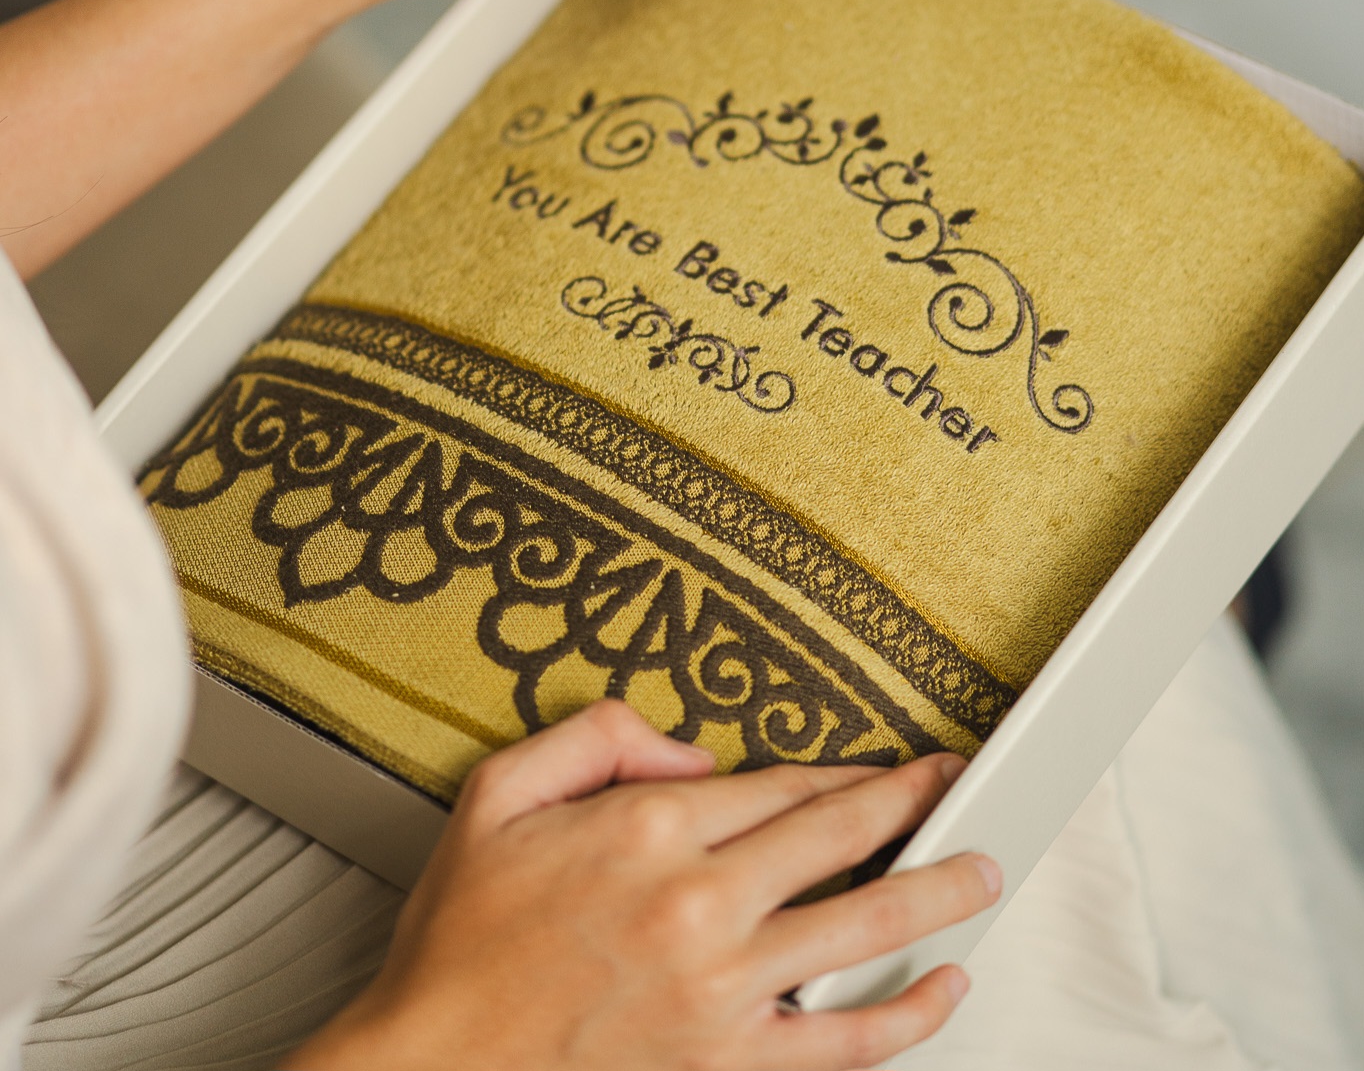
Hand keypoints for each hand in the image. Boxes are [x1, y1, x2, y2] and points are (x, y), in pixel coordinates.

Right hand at [284, 701, 998, 1070]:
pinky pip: (845, 1041)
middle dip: (914, 805)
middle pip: (841, 838)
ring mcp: (723, 991)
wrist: (427, 1070)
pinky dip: (909, 1014)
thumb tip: (689, 753)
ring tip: (981, 871)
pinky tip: (943, 987)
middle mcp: (700, 902)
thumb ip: (598, 739)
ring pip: (864, 928)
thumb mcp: (500, 793)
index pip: (784, 784)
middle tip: (953, 787)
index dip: (850, 770)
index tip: (889, 763)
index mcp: (650, 827)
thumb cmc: (460, 944)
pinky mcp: (728, 1066)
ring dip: (938, 892)